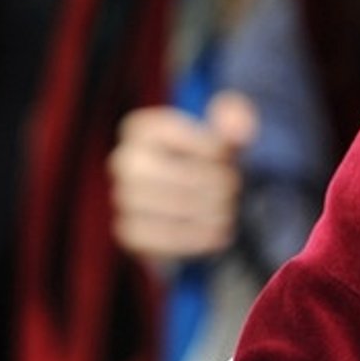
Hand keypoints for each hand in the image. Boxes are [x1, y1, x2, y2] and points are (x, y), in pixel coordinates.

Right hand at [107, 90, 259, 264]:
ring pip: (165, 207)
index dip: (213, 150)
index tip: (230, 161)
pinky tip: (215, 234)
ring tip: (227, 212)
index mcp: (145, 128)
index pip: (180, 136)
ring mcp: (121, 197)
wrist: (195, 202)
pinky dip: (191, 238)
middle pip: (171, 173)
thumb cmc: (210, 160)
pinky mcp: (127, 231)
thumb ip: (235, 122)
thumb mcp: (225, 135)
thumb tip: (238, 127)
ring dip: (206, 212)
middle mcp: (125, 160)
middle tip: (234, 190)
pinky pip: (156, 238)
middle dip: (212, 184)